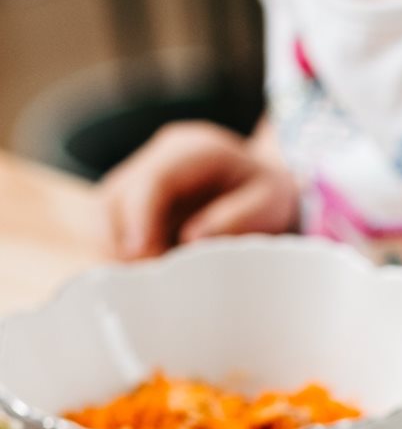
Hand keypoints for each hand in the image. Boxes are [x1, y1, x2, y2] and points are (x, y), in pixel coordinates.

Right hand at [101, 122, 300, 259]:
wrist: (260, 188)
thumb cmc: (267, 195)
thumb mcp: (270, 201)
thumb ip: (237, 217)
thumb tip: (191, 240)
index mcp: (193, 149)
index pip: (153, 179)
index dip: (141, 219)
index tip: (143, 257)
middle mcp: (157, 158)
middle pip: (115, 197)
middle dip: (126, 242)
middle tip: (150, 279)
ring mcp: (138, 178)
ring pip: (103, 214)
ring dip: (117, 250)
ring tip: (149, 279)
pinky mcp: (129, 202)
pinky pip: (108, 229)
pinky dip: (120, 253)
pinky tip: (146, 272)